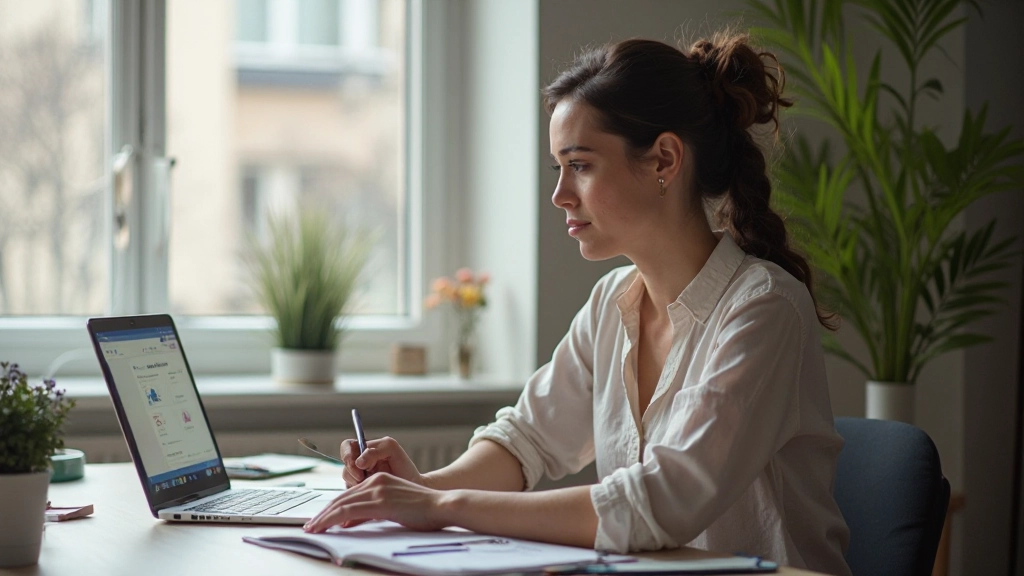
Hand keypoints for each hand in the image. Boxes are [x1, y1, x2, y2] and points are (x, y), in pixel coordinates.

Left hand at [304, 473, 451, 532]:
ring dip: (323, 517)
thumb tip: (348, 523)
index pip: (349, 494)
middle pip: (341, 498)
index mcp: (379, 480)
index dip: (332, 508)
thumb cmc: (422, 511)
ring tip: (312, 529)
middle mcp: (376, 481)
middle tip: (310, 526)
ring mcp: (377, 489)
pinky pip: (349, 510)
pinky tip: (324, 526)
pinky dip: (332, 519)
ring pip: (341, 504)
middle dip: (323, 513)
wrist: (441, 506)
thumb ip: (371, 512)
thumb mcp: (392, 509)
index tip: (320, 519)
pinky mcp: (380, 501)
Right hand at [341, 436, 423, 487]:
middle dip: (351, 472)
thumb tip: (358, 462)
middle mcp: (359, 463)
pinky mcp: (360, 491)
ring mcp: (358, 477)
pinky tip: (370, 492)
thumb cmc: (403, 465)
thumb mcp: (391, 449)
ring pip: (346, 479)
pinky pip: (351, 492)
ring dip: (355, 482)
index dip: (348, 454)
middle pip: (344, 464)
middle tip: (362, 478)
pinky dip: (358, 492)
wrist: (412, 486)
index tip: (359, 465)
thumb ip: (374, 450)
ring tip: (371, 484)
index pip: (347, 446)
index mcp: (364, 449)